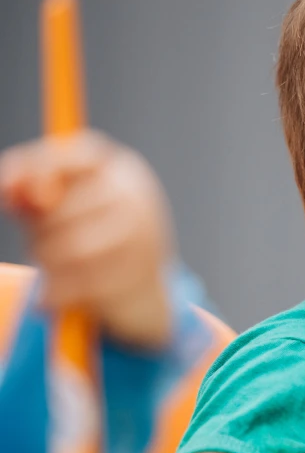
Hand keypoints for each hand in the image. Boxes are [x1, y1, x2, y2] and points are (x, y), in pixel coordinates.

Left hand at [0, 131, 173, 349]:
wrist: (144, 298)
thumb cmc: (96, 245)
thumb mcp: (65, 212)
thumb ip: (33, 194)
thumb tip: (11, 188)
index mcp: (123, 174)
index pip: (79, 154)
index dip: (40, 166)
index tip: (9, 189)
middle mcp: (138, 201)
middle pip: (63, 208)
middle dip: (39, 232)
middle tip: (42, 248)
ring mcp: (143, 239)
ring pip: (69, 247)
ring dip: (47, 264)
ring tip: (51, 272)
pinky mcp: (137, 278)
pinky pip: (78, 283)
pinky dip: (56, 294)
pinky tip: (54, 297)